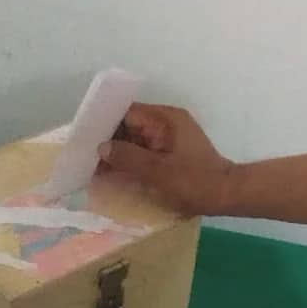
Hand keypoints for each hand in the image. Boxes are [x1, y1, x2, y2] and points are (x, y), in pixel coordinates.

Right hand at [97, 103, 237, 216]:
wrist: (226, 195)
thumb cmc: (194, 181)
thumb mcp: (157, 171)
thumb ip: (128, 157)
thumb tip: (101, 146)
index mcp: (166, 119)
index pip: (128, 112)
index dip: (104, 122)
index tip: (83, 136)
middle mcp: (167, 123)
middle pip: (129, 125)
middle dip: (107, 139)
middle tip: (80, 155)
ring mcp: (169, 137)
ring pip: (134, 139)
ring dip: (116, 152)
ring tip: (89, 166)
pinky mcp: (170, 152)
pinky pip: (143, 150)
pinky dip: (128, 160)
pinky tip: (110, 173)